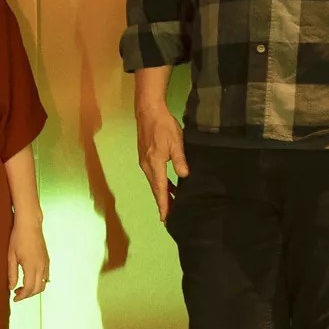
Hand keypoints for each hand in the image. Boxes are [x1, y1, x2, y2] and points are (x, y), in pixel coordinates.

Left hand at [9, 213, 49, 300]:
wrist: (30, 224)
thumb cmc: (18, 238)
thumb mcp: (11, 256)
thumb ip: (11, 273)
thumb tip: (11, 287)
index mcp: (31, 266)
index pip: (29, 288)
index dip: (22, 296)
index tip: (14, 299)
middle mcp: (41, 266)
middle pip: (38, 289)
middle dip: (28, 294)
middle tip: (16, 294)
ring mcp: (46, 263)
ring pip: (44, 284)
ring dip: (34, 289)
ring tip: (22, 287)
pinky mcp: (47, 260)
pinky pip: (46, 276)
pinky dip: (39, 282)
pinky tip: (30, 279)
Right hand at [136, 97, 188, 220]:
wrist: (148, 112)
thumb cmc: (163, 126)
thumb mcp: (176, 142)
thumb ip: (180, 160)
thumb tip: (184, 176)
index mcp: (155, 164)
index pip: (160, 189)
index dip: (163, 204)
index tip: (165, 217)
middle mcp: (147, 166)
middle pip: (155, 188)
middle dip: (162, 202)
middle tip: (169, 216)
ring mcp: (144, 162)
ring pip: (154, 182)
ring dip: (161, 193)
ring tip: (170, 204)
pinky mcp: (145, 157)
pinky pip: (153, 175)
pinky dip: (160, 183)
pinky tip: (168, 185)